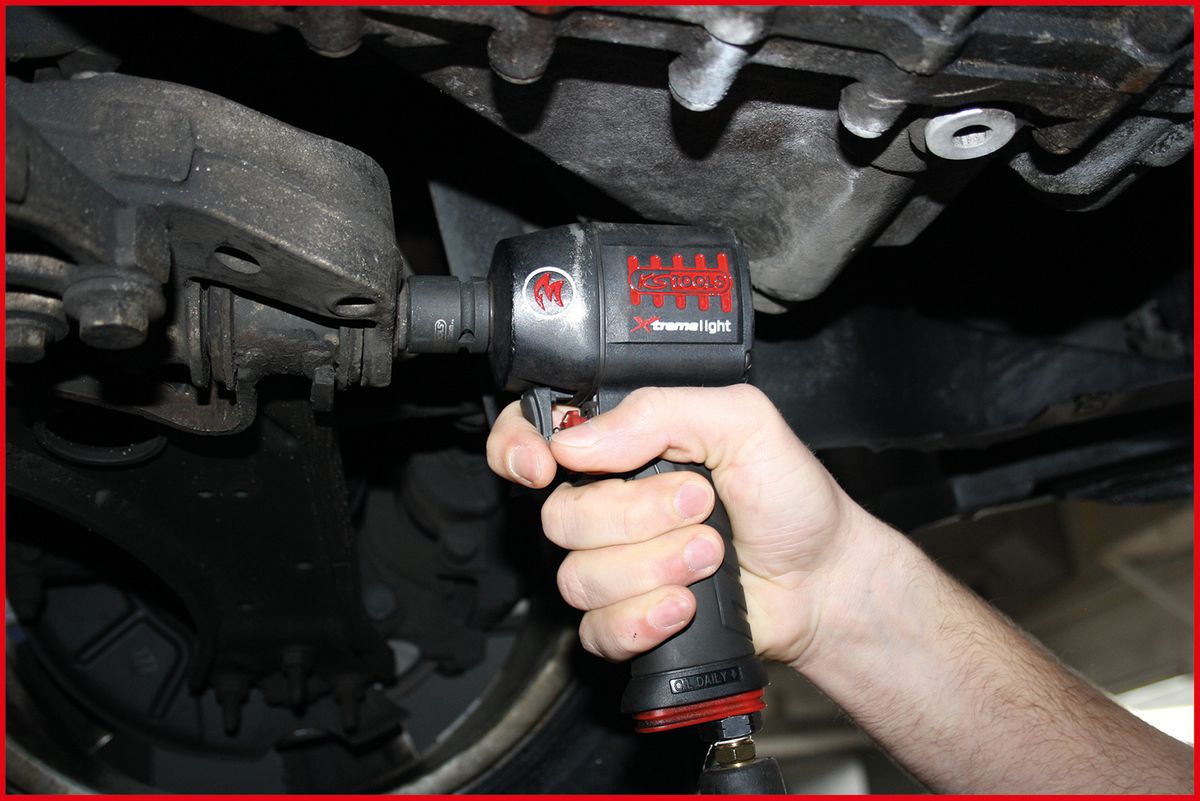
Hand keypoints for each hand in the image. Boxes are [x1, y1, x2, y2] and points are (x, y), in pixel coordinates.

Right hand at [485, 385, 867, 668]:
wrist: (821, 578)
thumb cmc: (789, 497)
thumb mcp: (743, 422)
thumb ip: (663, 411)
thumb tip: (578, 439)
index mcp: (624, 446)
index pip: (533, 436)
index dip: (518, 449)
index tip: (545, 464)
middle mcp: (608, 504)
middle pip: (561, 516)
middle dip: (637, 517)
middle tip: (701, 505)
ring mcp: (614, 567)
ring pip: (579, 577)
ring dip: (655, 568)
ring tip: (711, 554)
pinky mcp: (626, 622)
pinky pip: (597, 629)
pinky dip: (645, 620)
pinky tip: (684, 605)